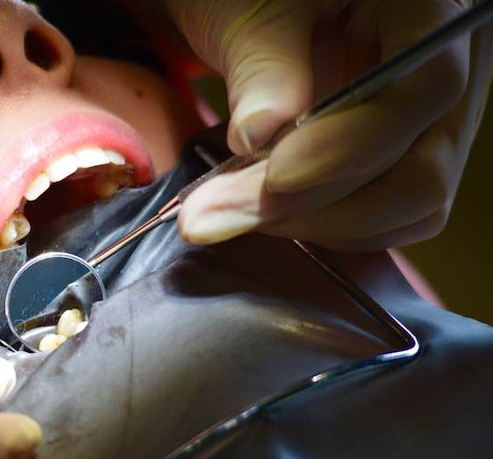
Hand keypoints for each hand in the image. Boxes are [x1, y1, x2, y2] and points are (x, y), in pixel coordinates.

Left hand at [165, 0, 491, 249]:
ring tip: (230, 213)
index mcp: (428, 14)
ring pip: (407, 209)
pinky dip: (325, 229)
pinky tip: (262, 215)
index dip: (351, 145)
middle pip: (422, 170)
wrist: (252, 11)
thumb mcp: (253, 10)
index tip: (273, 177)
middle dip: (316, 203)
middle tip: (221, 214)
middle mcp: (445, 75)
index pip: (427, 88)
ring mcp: (426, 127)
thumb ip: (264, 65)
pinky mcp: (395, 164)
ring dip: (316, 226)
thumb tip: (259, 135)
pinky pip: (385, 221)